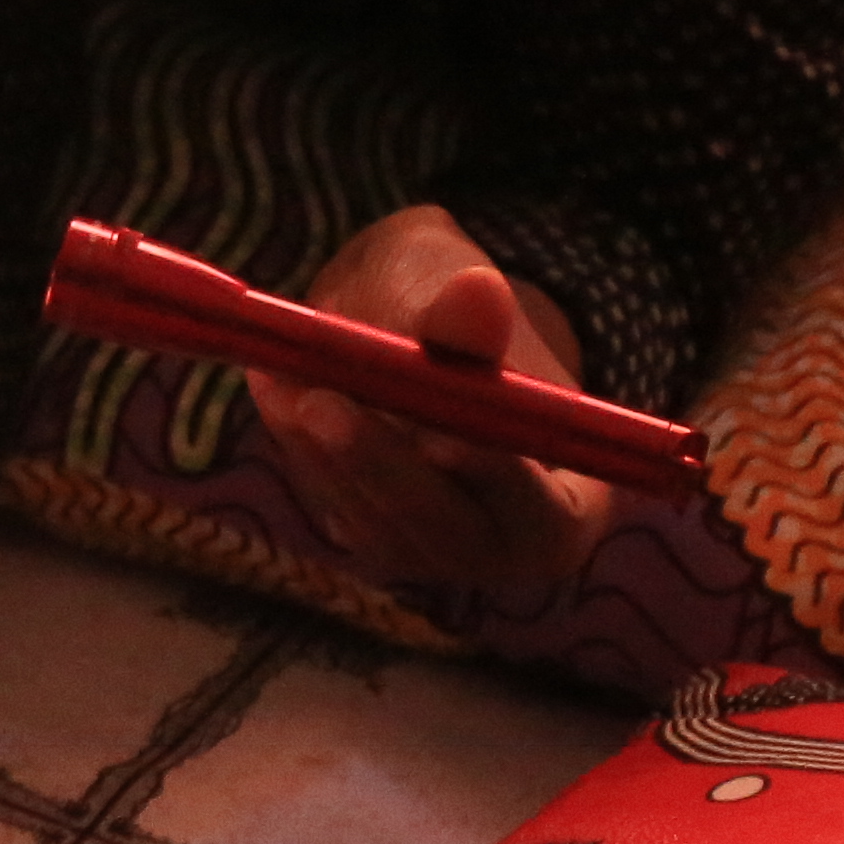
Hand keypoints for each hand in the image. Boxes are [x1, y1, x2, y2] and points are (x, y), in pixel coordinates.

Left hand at [249, 204, 618, 598]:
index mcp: (570, 507)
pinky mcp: (368, 535)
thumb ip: (470, 318)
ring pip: (374, 519)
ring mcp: (430, 552)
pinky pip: (332, 503)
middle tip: (321, 404)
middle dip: (380, 465)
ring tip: (282, 377)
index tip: (444, 438)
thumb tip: (477, 292)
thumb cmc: (461, 312)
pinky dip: (300, 447)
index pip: (541, 515)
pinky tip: (273, 389)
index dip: (495, 478)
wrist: (412, 324)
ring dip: (325, 452)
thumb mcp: (465, 298)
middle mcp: (501, 547)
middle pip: (442, 529)